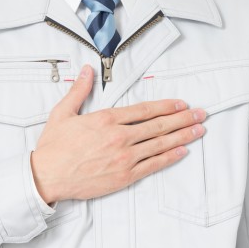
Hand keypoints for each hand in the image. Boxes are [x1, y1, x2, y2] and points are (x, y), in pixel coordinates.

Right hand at [30, 63, 205, 203]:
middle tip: (201, 114)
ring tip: (199, 130)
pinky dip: (170, 157)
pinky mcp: (124, 176)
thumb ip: (79, 90)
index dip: (166, 106)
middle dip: (183, 118)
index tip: (181, 103)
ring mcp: (124, 158)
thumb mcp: (63, 113)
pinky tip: (182, 151)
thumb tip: (88, 70)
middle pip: (159, 125)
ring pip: (160, 144)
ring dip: (183, 136)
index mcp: (107, 119)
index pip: (145, 110)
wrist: (46, 177)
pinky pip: (153, 165)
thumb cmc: (53, 148)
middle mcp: (120, 137)